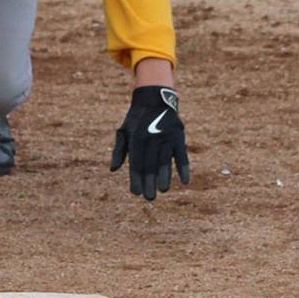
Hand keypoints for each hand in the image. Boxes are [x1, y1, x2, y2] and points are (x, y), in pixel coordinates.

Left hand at [110, 86, 190, 200]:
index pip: (136, 163)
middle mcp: (151, 138)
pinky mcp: (178, 136)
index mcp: (136, 138)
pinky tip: (184, 181)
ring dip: (164, 177)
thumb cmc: (136, 120)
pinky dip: (184, 168)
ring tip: (162, 190)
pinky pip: (182, 155)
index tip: (135, 193)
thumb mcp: (123, 131)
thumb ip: (119, 151)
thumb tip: (113, 170)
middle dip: (149, 182)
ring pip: (165, 161)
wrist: (154, 99)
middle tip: (149, 198)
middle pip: (150, 164)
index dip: (135, 178)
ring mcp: (166, 137)